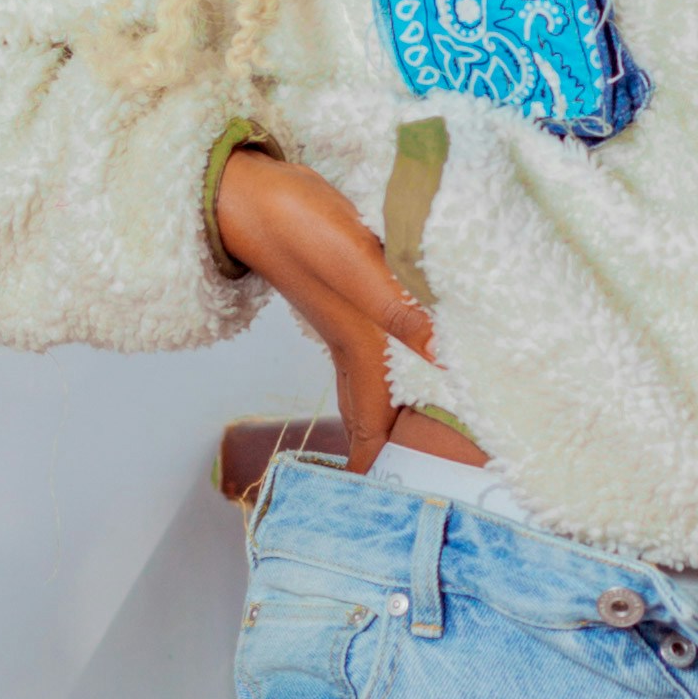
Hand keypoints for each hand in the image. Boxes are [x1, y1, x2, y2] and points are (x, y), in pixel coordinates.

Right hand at [210, 146, 478, 470]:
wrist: (250, 192)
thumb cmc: (296, 225)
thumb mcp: (354, 264)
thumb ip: (399, 309)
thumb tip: (446, 354)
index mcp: (359, 344)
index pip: (370, 425)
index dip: (377, 468)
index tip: (393, 506)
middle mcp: (356, 340)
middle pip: (375, 412)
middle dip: (394, 451)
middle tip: (426, 482)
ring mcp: (352, 319)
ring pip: (379, 382)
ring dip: (400, 411)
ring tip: (431, 438)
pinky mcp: (354, 293)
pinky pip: (381, 348)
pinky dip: (402, 366)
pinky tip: (422, 359)